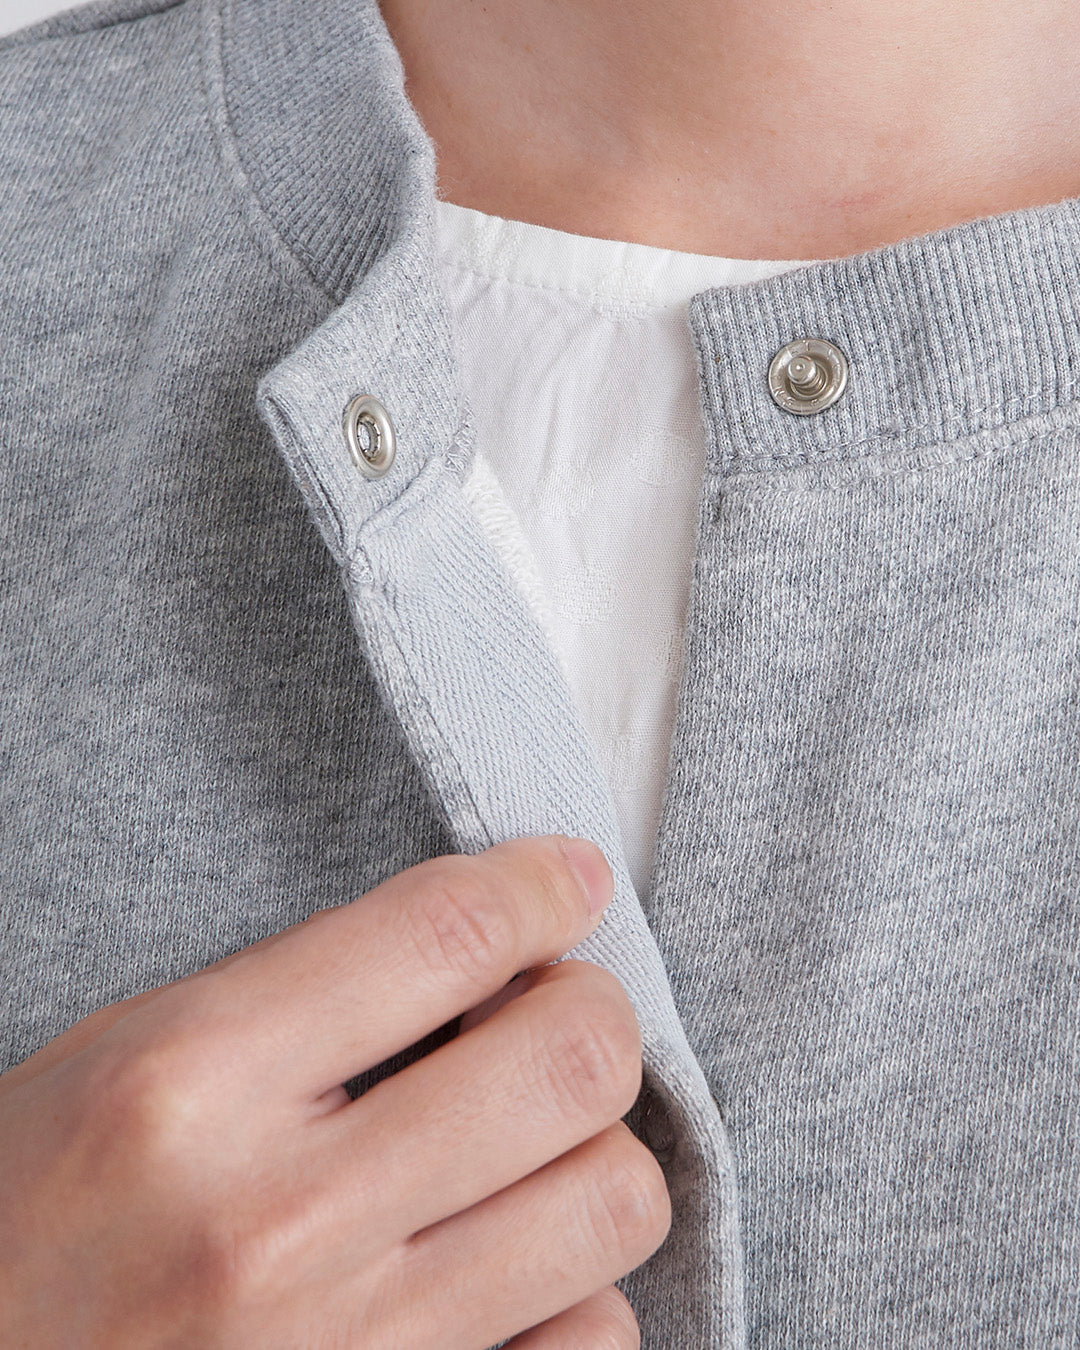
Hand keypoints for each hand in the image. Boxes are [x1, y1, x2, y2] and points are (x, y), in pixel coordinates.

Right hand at [0, 835, 669, 1347]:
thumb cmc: (30, 1214)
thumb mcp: (124, 1056)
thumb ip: (299, 990)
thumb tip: (487, 945)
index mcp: (191, 1083)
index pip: (446, 934)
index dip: (542, 885)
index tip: (572, 880)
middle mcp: (280, 1220)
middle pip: (568, 1060)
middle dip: (590, 1009)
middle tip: (550, 1009)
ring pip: (611, 1198)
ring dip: (594, 1145)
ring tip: (531, 1139)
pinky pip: (592, 1341)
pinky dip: (576, 1288)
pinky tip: (508, 1259)